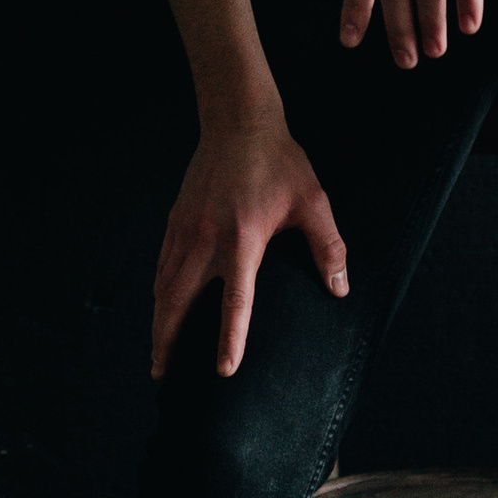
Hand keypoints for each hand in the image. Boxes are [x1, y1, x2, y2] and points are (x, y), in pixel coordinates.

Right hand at [151, 109, 348, 379]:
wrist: (238, 121)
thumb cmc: (279, 162)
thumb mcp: (313, 202)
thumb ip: (328, 247)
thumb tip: (339, 289)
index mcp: (242, 240)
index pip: (234, 302)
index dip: (229, 339)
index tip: (223, 371)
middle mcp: (206, 240)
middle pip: (178, 302)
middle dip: (167, 342)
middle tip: (162, 376)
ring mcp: (185, 230)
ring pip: (164, 286)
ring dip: (158, 322)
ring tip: (158, 353)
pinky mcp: (176, 220)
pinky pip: (162, 265)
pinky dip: (159, 292)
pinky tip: (162, 307)